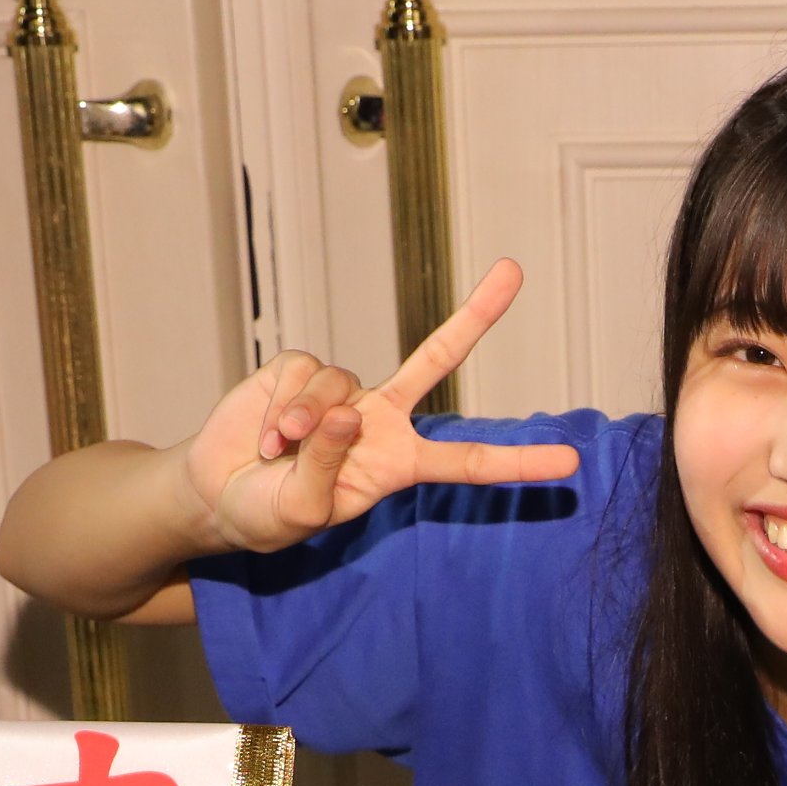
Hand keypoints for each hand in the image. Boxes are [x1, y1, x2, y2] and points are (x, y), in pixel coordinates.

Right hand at [177, 259, 579, 553]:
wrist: (218, 494)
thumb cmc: (270, 513)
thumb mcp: (304, 509)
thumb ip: (328, 464)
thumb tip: (350, 410)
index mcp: (399, 464)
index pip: (467, 462)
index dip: (517, 463)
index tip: (569, 462)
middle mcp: (379, 419)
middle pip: (436, 359)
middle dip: (475, 315)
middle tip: (513, 272)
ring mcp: (342, 391)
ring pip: (339, 386)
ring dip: (301, 425)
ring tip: (278, 453)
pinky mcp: (300, 370)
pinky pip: (301, 375)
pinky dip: (278, 409)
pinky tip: (265, 436)